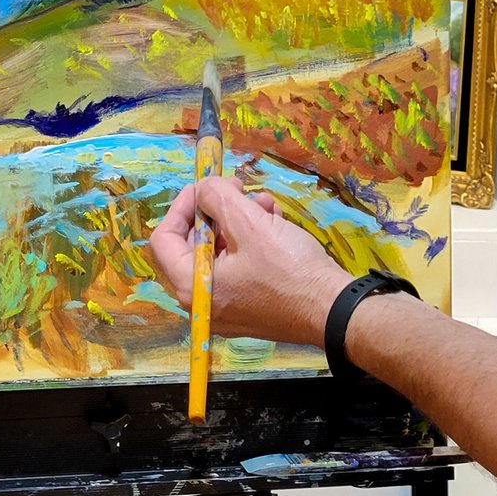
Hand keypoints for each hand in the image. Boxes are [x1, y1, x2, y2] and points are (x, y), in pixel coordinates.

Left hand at [148, 174, 351, 348]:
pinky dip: (250, 243)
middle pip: (192, 245)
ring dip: (238, 222)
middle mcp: (202, 303)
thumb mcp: (248, 223)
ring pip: (219, 253)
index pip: (163, 239)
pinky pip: (238, 268)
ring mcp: (227, 309)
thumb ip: (217, 197)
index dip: (182, 206)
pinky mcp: (250, 308)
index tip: (205, 186)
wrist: (332, 309)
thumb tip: (204, 187)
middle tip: (236, 189)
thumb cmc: (288, 269)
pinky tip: (273, 222)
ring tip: (263, 203)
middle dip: (215, 212)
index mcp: (192, 287)